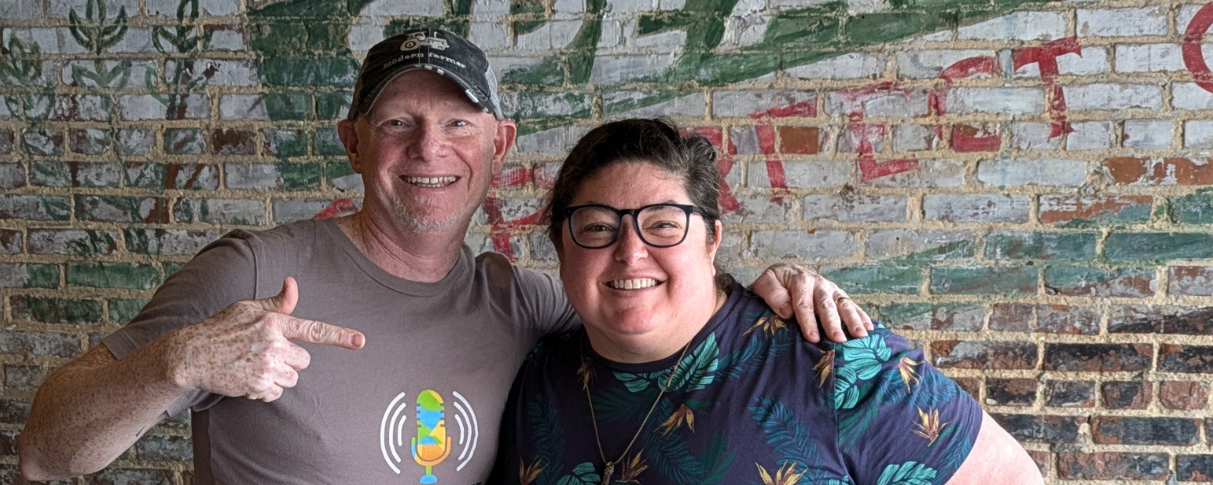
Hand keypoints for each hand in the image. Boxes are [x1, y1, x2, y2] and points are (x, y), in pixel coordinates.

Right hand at [166, 277, 364, 401]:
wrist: (192, 354)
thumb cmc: (222, 327)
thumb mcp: (248, 307)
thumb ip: (277, 303)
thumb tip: (293, 283)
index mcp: (274, 321)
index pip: (313, 330)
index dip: (339, 336)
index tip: (360, 341)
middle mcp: (273, 344)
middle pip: (304, 360)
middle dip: (290, 359)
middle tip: (267, 353)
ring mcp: (265, 366)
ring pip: (292, 377)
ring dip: (279, 375)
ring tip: (254, 364)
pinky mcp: (257, 385)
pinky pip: (276, 392)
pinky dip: (266, 389)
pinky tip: (248, 377)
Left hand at [750, 263, 873, 342]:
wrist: (783, 273)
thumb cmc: (773, 284)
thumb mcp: (765, 284)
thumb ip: (773, 294)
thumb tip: (787, 311)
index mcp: (799, 280)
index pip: (803, 303)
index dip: (808, 321)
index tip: (812, 338)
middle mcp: (818, 283)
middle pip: (826, 305)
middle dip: (833, 323)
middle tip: (839, 340)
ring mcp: (831, 289)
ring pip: (843, 304)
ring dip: (853, 320)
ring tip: (861, 336)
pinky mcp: (839, 295)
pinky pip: (852, 306)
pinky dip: (862, 316)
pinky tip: (870, 329)